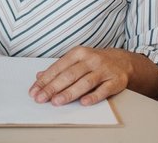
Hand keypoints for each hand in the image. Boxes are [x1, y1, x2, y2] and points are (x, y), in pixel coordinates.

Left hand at [29, 47, 151, 105]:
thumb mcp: (76, 60)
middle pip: (69, 75)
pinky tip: (83, 102)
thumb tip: (39, 76)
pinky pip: (103, 89)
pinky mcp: (115, 81)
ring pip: (85, 82)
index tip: (34, 91)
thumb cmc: (95, 62)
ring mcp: (103, 70)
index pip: (58, 67)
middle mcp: (90, 60)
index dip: (45, 80)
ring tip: (57, 101)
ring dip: (70, 93)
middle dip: (53, 87)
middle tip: (41, 98)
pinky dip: (93, 96)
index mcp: (78, 53)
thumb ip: (58, 68)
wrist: (123, 61)